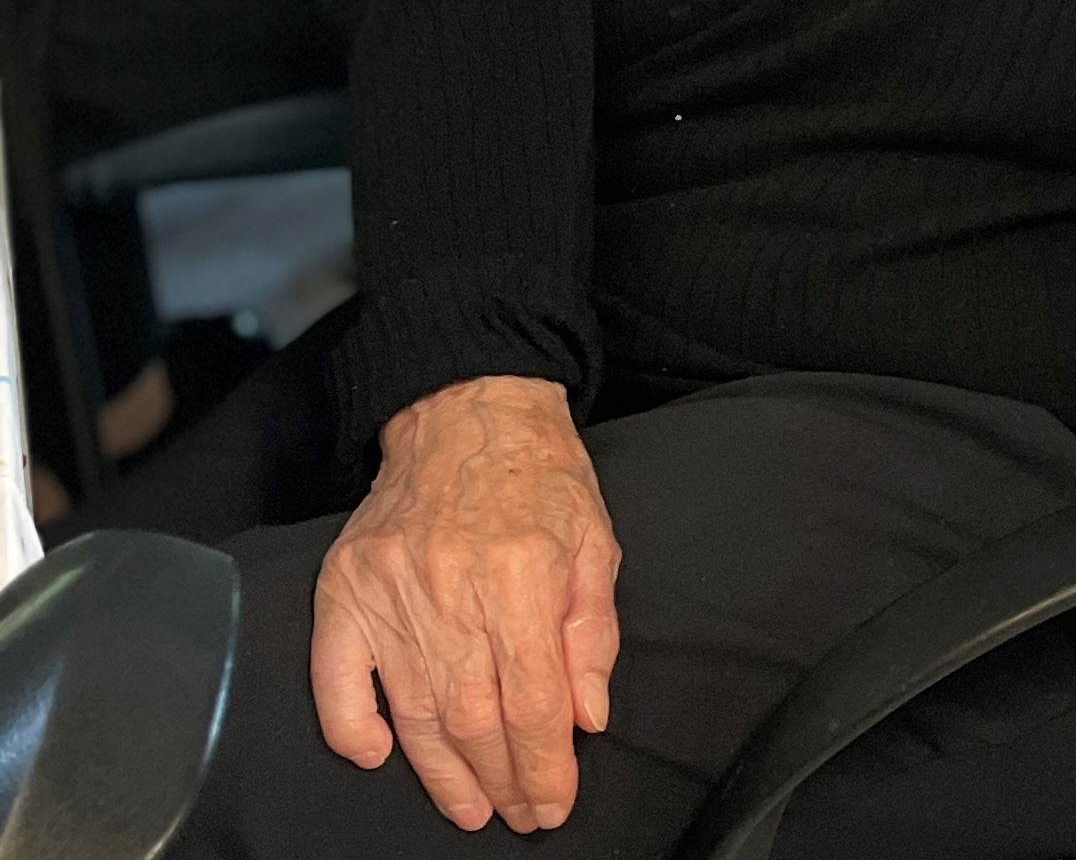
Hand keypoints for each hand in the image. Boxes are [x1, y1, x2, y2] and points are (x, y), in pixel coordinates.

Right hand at [311, 376, 620, 835]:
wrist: (468, 407)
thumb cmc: (540, 476)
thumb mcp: (595, 540)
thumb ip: (593, 632)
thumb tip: (586, 719)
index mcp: (522, 573)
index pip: (531, 700)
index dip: (543, 765)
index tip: (553, 800)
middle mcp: (451, 586)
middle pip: (472, 718)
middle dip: (501, 779)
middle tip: (519, 814)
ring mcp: (389, 589)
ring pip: (412, 711)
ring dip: (441, 773)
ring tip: (471, 807)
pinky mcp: (345, 585)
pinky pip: (335, 678)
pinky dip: (351, 727)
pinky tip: (378, 758)